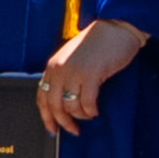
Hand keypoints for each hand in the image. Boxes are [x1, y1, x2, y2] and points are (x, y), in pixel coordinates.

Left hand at [41, 13, 151, 129]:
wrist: (116, 27)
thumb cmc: (98, 42)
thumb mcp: (73, 58)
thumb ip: (65, 75)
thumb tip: (63, 102)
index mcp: (53, 65)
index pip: (42, 97)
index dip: (46, 117)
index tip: (52, 129)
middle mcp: (60, 69)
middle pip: (54, 106)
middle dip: (63, 123)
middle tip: (73, 130)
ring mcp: (74, 72)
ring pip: (71, 107)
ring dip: (80, 116)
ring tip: (89, 114)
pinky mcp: (91, 75)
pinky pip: (87, 104)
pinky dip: (91, 111)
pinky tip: (95, 110)